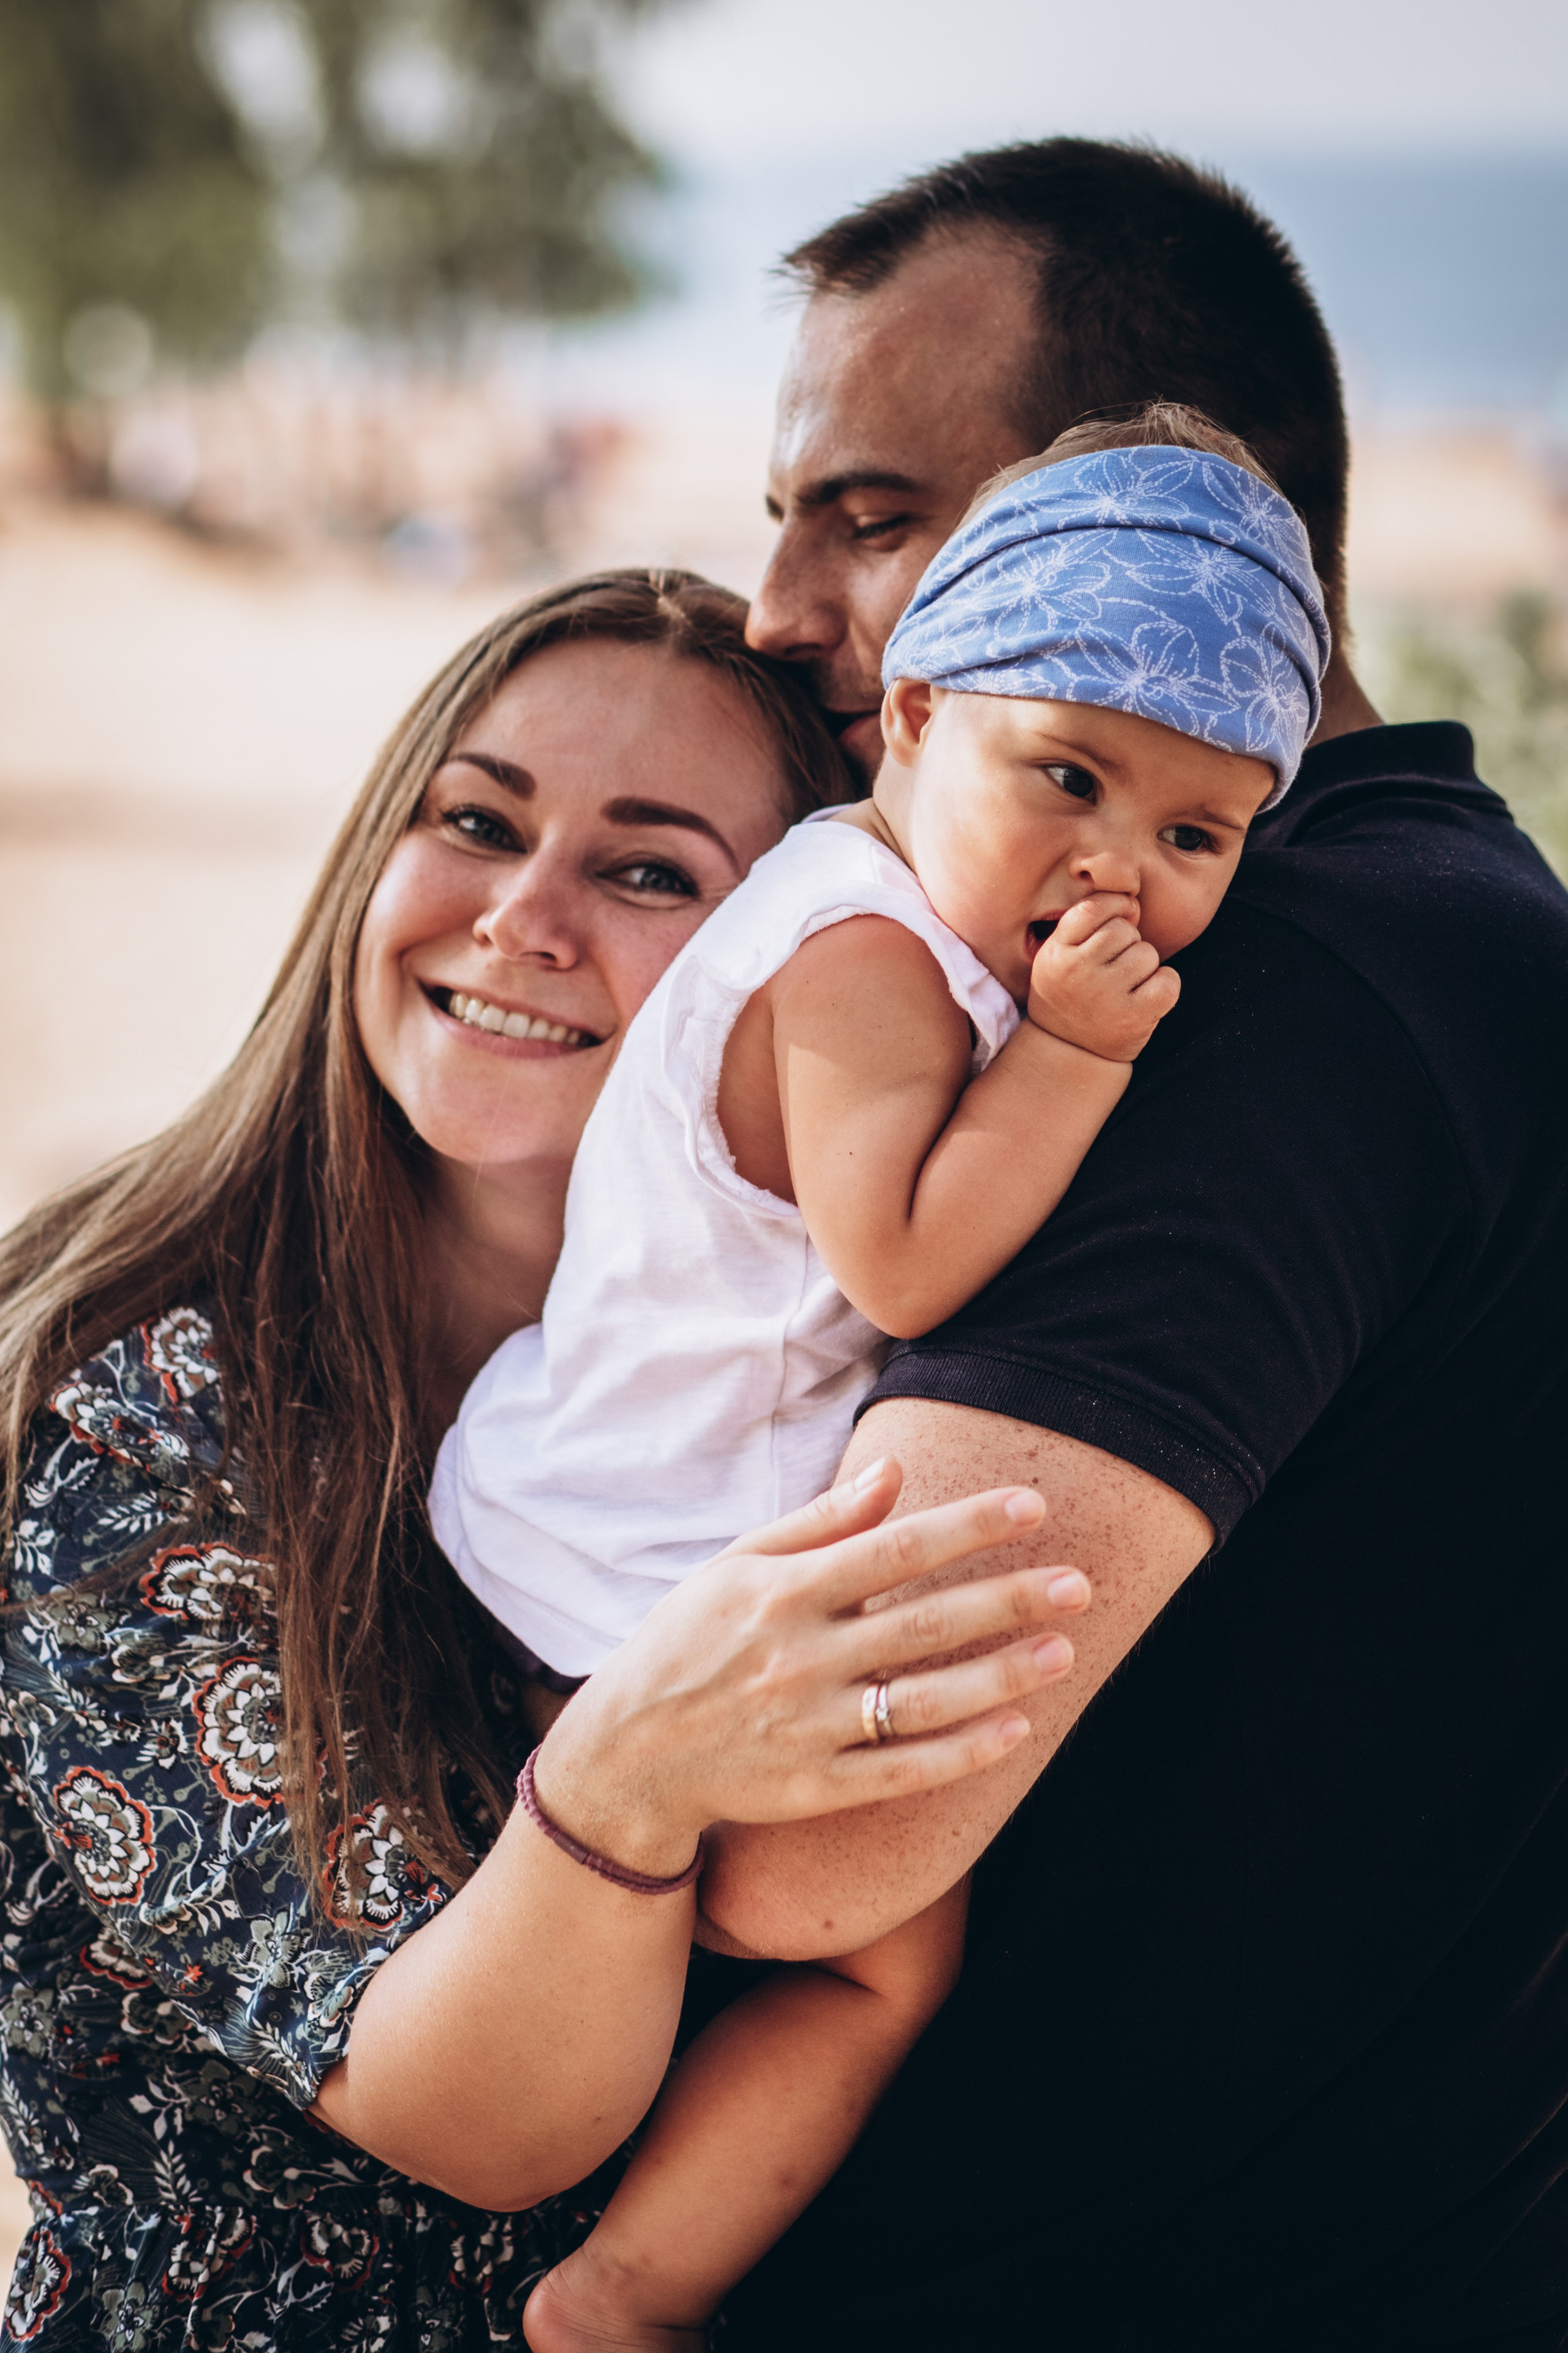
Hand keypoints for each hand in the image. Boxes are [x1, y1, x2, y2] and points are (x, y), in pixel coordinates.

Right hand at [534, 1457, 1089, 1873]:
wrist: (628, 1754)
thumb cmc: (688, 1641)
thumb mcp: (736, 1566)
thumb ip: (819, 1522)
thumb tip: (894, 1474)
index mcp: (781, 1591)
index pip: (894, 1549)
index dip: (967, 1527)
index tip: (1032, 1508)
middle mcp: (799, 1656)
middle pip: (923, 1623)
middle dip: (1007, 1600)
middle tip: (1080, 1583)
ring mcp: (808, 1726)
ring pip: (923, 1700)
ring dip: (1001, 1676)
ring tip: (1065, 1651)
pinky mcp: (813, 1787)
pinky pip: (903, 1771)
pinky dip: (962, 1752)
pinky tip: (1017, 1729)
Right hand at [1028, 891, 1180, 1060]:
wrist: (1067, 1052)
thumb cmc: (1070, 993)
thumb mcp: (1059, 956)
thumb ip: (1087, 925)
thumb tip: (1133, 902)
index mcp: (1055, 952)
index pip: (1094, 908)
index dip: (1114, 908)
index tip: (1117, 923)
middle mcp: (1077, 971)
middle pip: (1124, 929)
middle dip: (1128, 943)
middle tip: (1114, 969)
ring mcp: (1105, 995)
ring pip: (1147, 953)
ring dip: (1145, 967)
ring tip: (1125, 986)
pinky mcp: (1134, 1017)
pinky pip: (1168, 980)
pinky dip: (1165, 985)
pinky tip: (1147, 997)